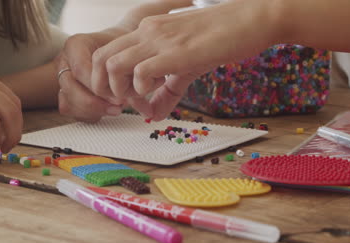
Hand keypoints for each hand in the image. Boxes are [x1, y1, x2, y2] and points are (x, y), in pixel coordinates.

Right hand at [57, 29, 143, 121]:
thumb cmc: (124, 48)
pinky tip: (108, 110)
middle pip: (70, 88)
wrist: (121, 51)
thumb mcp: (128, 51)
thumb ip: (126, 71)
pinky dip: (90, 115)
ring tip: (116, 109)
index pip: (80, 69)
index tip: (119, 96)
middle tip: (118, 106)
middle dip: (95, 102)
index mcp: (75, 45)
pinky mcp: (66, 95)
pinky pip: (71, 111)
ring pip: (67, 102)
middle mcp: (65, 61)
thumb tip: (129, 100)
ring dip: (93, 110)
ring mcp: (63, 79)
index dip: (99, 86)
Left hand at [91, 0, 277, 120]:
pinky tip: (159, 93)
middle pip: (98, 60)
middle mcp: (145, 31)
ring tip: (142, 99)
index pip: (105, 54)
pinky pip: (139, 73)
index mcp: (146, 30)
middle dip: (105, 89)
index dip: (107, 82)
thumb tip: (155, 115)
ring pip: (112, 66)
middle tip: (127, 103)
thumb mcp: (186, 66)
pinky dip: (142, 91)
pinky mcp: (175, 52)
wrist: (251, 19)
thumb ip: (167, 90)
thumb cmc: (221, 38)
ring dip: (121, 91)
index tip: (127, 98)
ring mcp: (158, 39)